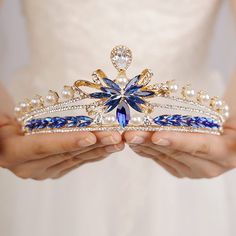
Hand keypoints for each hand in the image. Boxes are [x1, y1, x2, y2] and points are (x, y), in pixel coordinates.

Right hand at [0, 114, 123, 179]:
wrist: (5, 126)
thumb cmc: (2, 113)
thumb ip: (4, 121)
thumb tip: (19, 125)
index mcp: (10, 152)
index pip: (41, 146)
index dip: (66, 142)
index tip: (90, 136)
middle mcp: (27, 167)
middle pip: (65, 153)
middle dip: (93, 144)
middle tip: (116, 136)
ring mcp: (43, 170)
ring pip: (75, 158)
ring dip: (99, 149)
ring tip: (119, 141)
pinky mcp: (55, 168)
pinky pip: (77, 161)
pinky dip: (94, 153)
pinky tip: (109, 148)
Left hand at [124, 118, 235, 177]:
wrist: (226, 136)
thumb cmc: (224, 119)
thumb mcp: (222, 115)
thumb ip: (208, 118)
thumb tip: (182, 111)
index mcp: (228, 150)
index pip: (200, 145)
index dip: (178, 141)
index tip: (156, 136)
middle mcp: (211, 166)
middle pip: (176, 152)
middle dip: (150, 142)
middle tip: (130, 133)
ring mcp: (195, 171)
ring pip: (165, 157)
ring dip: (144, 146)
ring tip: (127, 136)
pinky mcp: (182, 171)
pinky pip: (161, 160)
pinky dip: (146, 151)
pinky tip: (134, 143)